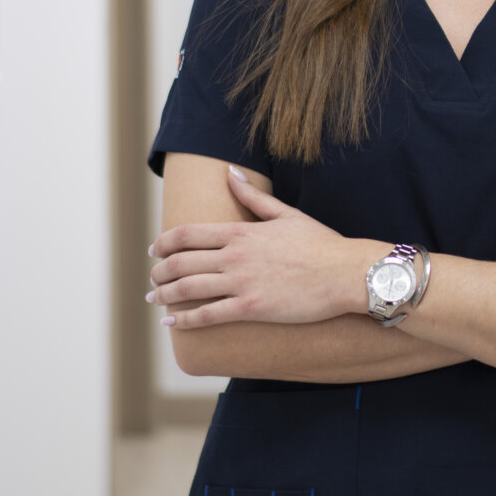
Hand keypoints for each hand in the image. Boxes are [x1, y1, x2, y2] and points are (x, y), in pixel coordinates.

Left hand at [147, 168, 377, 328]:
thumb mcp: (286, 213)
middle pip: (181, 261)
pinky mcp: (251, 307)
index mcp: (242, 231)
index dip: (164, 242)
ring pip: (189, 288)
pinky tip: (171, 322)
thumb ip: (253, 197)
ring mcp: (242, 282)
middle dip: (159, 270)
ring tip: (154, 298)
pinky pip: (208, 315)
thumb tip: (230, 173)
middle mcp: (236, 256)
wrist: (344, 272)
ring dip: (165, 294)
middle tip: (152, 278)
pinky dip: (185, 319)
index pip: (188, 234)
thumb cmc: (319, 243)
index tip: (154, 249)